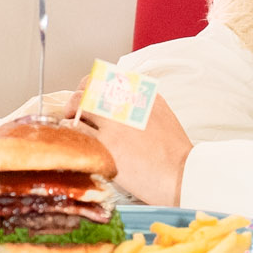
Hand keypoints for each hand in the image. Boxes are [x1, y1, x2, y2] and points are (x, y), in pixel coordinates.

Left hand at [75, 89, 192, 207]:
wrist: (180, 175)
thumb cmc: (174, 152)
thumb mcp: (161, 114)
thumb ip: (140, 103)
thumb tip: (122, 100)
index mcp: (141, 92)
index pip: (105, 77)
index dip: (90, 85)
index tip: (86, 94)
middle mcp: (126, 101)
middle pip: (89, 88)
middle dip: (78, 99)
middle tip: (74, 111)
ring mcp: (114, 121)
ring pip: (79, 107)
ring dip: (72, 116)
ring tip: (72, 127)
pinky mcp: (105, 143)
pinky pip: (77, 130)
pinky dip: (72, 132)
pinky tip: (76, 141)